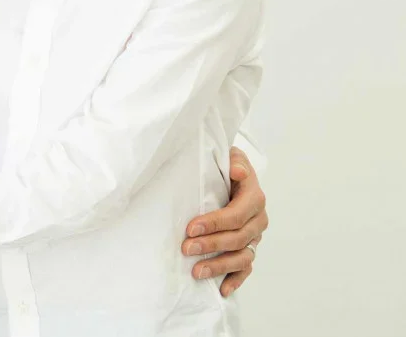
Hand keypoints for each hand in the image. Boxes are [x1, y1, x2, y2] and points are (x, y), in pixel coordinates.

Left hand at [183, 147, 267, 295]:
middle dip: (211, 245)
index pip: (236, 215)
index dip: (214, 223)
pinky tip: (221, 290)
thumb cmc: (225, 165)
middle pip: (237, 238)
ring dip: (219, 266)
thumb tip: (237, 171)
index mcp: (254, 197)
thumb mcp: (231, 156)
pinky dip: (235, 280)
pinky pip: (246, 268)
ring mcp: (255, 236)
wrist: (231, 173)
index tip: (190, 228)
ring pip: (242, 257)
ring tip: (196, 272)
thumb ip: (234, 161)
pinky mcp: (249, 248)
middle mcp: (258, 219)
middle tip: (186, 249)